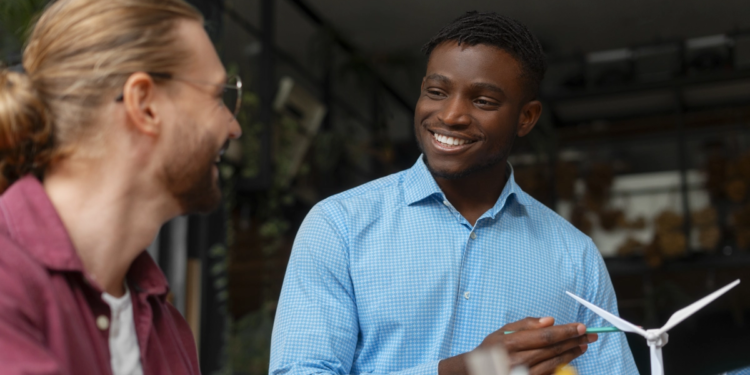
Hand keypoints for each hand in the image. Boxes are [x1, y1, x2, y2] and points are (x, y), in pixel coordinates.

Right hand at [438, 317, 597, 374]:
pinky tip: (570, 357)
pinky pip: (550, 373)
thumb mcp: (504, 331)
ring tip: (582, 346)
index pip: (545, 336)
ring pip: (554, 363)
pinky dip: (562, 365)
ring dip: (571, 354)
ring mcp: (523, 373)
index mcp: (511, 343)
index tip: (580, 327)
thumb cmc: (492, 348)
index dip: (565, 331)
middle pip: (553, 349)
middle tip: (588, 335)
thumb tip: (550, 320)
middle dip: (573, 341)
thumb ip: (526, 324)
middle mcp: (517, 360)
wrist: (478, 371)